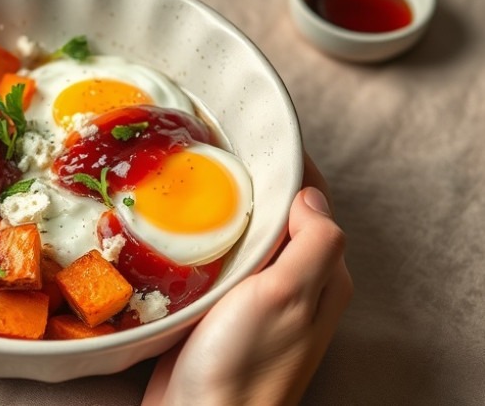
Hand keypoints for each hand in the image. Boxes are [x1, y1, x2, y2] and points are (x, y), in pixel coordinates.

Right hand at [142, 154, 352, 405]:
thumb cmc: (247, 361)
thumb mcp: (290, 296)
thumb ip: (314, 242)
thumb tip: (309, 194)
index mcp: (322, 275)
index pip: (313, 201)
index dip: (289, 165)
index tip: (256, 134)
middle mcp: (293, 283)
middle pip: (276, 215)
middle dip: (250, 182)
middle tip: (211, 148)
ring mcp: (254, 297)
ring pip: (243, 236)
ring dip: (221, 208)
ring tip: (189, 176)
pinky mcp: (218, 308)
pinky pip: (214, 260)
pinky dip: (200, 237)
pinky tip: (174, 225)